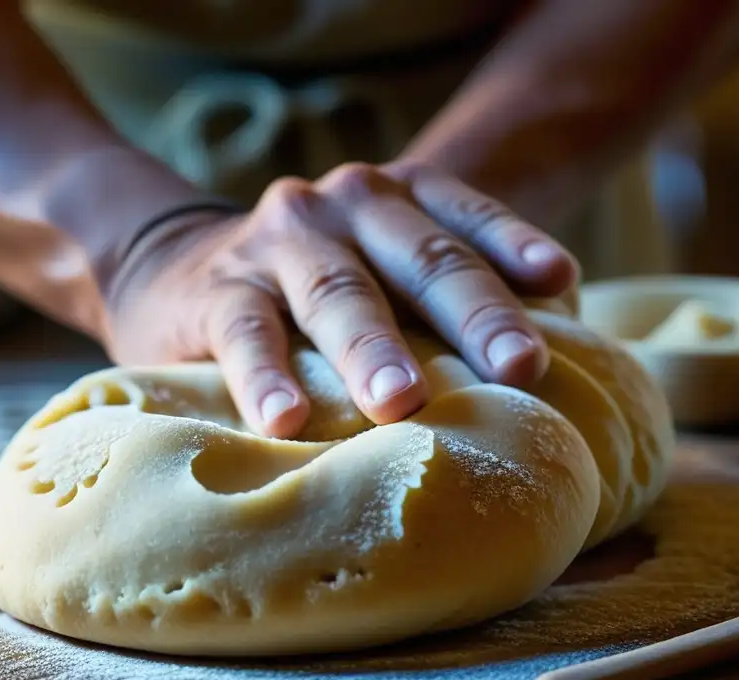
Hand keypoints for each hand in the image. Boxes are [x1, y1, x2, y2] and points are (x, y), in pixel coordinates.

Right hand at [102, 160, 577, 438]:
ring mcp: (280, 242)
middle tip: (519, 366)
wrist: (178, 269)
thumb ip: (447, 298)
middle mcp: (347, 205)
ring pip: (337, 293)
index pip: (468, 219)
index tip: (560, 283)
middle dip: (474, 314)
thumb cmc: (316, 287)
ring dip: (371, 349)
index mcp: (401, 198)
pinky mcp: (219, 289)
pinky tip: (284, 422)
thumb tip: (542, 363)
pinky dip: (265, 377)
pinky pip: (246, 332)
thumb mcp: (385, 270)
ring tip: (402, 401)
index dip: (515, 246)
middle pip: (421, 258)